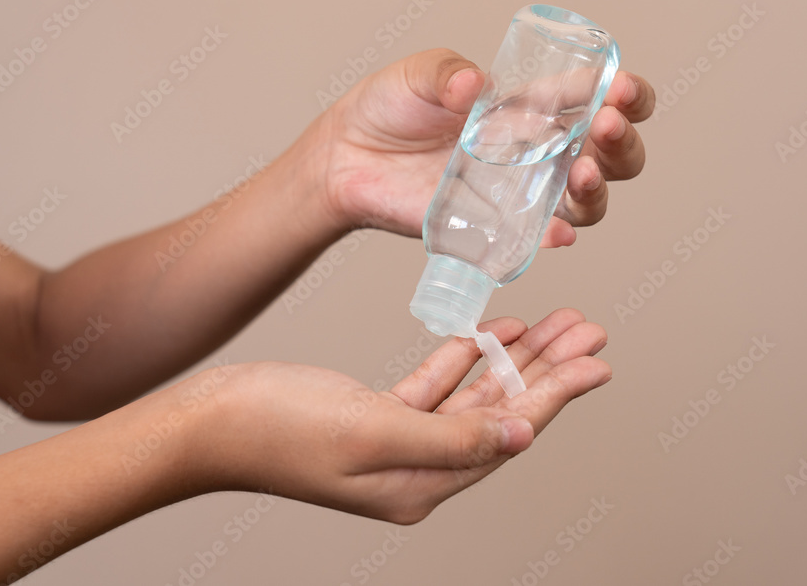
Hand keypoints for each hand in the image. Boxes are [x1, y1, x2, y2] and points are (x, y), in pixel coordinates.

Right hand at [192, 308, 609, 523]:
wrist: (208, 422)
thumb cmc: (276, 429)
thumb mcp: (371, 432)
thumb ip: (452, 435)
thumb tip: (523, 435)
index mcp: (422, 485)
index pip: (509, 432)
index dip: (558, 394)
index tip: (598, 362)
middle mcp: (418, 469)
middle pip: (502, 411)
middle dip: (548, 369)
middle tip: (589, 329)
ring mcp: (397, 442)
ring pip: (474, 394)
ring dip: (513, 356)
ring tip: (556, 321)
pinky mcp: (376, 415)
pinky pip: (435, 384)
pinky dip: (462, 356)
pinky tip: (488, 331)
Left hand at [313, 49, 653, 246]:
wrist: (345, 158)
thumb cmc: (387, 109)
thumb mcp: (418, 75)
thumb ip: (446, 75)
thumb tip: (473, 87)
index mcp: (530, 104)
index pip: (597, 98)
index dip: (625, 94)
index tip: (622, 89)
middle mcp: (537, 149)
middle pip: (611, 154)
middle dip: (621, 142)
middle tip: (606, 127)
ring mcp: (520, 191)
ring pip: (587, 199)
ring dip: (598, 188)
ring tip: (580, 172)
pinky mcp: (496, 227)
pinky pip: (539, 237)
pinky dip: (555, 235)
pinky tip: (556, 229)